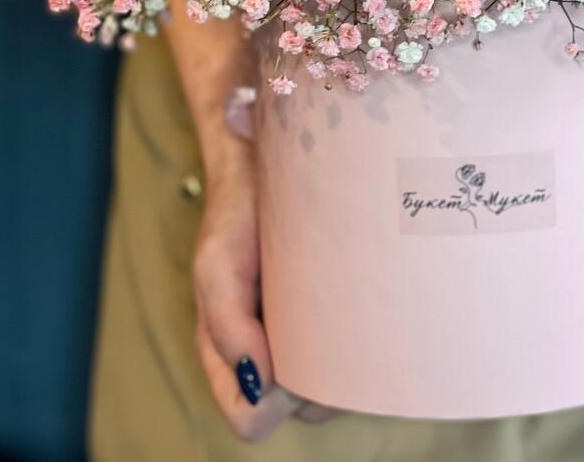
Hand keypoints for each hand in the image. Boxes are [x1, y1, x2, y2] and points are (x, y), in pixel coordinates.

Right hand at [193, 143, 342, 439]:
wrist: (266, 165)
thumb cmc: (236, 217)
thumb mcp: (217, 267)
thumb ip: (226, 328)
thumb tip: (260, 388)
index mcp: (230, 354)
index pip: (249, 418)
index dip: (273, 403)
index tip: (292, 360)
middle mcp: (270, 350)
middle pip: (302, 409)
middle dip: (322, 387)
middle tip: (336, 334)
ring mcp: (305, 330)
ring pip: (334, 383)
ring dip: (349, 363)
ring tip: (355, 315)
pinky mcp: (335, 305)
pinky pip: (355, 342)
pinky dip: (363, 334)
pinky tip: (367, 304)